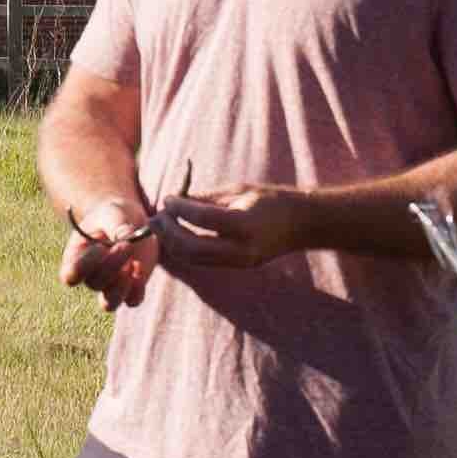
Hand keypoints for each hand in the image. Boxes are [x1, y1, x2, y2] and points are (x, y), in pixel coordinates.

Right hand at [58, 196, 162, 309]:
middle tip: (127, 245)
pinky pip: (132, 301)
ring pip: (109, 303)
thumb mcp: (113, 213)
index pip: (70, 275)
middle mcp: (90, 276)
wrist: (129, 221)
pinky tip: (140, 268)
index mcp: (76, 257)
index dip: (84, 266)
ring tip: (133, 264)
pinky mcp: (130, 288)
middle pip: (94, 284)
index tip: (101, 247)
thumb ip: (116, 224)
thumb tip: (126, 237)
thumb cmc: (113, 215)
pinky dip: (138, 290)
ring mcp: (109, 285)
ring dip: (122, 287)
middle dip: (112, 265)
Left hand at [157, 184, 308, 270]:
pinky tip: (176, 236)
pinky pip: (203, 261)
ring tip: (161, 226)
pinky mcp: (237, 266)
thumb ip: (205, 199)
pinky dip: (185, 250)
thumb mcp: (238, 191)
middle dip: (168, 233)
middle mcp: (240, 249)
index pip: (202, 219)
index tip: (167, 198)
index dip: (179, 208)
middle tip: (155, 217)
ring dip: (173, 243)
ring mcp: (239, 262)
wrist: (301, 224)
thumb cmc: (270, 200)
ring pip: (194, 259)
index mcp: (244, 224)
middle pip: (191, 247)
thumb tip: (174, 202)